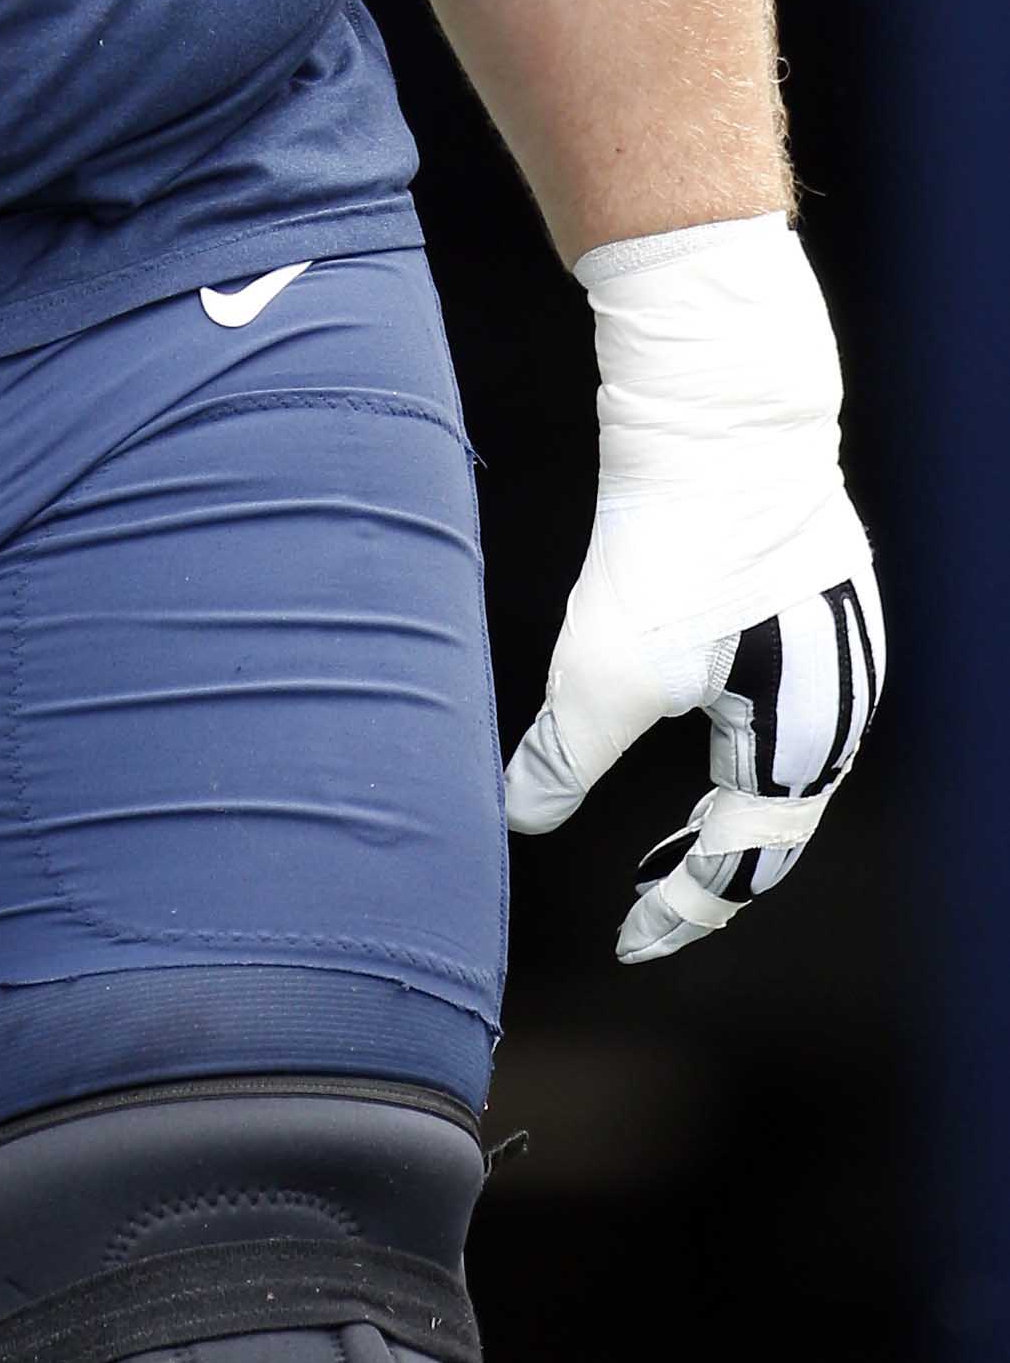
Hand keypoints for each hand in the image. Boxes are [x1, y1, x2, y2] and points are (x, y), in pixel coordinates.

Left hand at [503, 217, 881, 961]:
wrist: (724, 418)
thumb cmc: (673, 550)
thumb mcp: (601, 668)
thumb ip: (564, 759)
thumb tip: (518, 818)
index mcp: (802, 746)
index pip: (744, 862)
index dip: (684, 911)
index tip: (631, 944)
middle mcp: (844, 707)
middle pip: (779, 823)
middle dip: (712, 870)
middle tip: (647, 900)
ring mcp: (844, 647)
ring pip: (791, 762)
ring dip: (730, 806)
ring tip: (667, 834)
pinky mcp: (824, 593)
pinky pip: (793, 699)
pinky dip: (744, 739)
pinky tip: (700, 726)